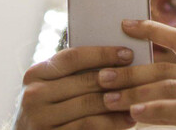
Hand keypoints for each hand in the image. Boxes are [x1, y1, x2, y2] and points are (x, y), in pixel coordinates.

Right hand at [13, 46, 134, 129]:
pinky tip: (128, 119)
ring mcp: (40, 120)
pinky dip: (112, 123)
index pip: (72, 57)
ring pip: (89, 106)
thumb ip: (75, 73)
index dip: (102, 54)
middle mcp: (34, 95)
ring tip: (140, 98)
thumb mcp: (53, 87)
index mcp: (35, 74)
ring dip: (119, 102)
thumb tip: (118, 55)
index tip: (127, 53)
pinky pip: (88, 127)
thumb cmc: (50, 108)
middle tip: (142, 76)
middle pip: (84, 82)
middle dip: (117, 78)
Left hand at [98, 20, 175, 129]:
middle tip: (103, 76)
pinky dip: (156, 110)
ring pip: (170, 87)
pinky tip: (136, 112)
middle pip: (165, 68)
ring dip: (136, 92)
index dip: (151, 29)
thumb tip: (138, 83)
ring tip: (110, 98)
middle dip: (131, 72)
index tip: (124, 24)